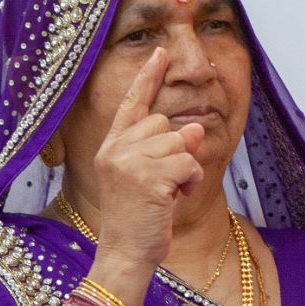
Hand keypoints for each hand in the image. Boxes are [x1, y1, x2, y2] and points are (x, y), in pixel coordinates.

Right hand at [87, 47, 205, 269]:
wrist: (125, 253)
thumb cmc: (137, 219)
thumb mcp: (149, 179)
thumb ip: (164, 150)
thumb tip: (193, 127)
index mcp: (112, 146)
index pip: (132, 103)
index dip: (148, 77)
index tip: (160, 52)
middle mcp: (116, 148)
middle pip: (165, 124)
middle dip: (176, 150)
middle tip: (165, 182)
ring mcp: (129, 161)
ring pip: (179, 142)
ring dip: (186, 169)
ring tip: (168, 193)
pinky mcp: (147, 177)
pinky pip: (188, 163)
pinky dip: (191, 181)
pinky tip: (175, 198)